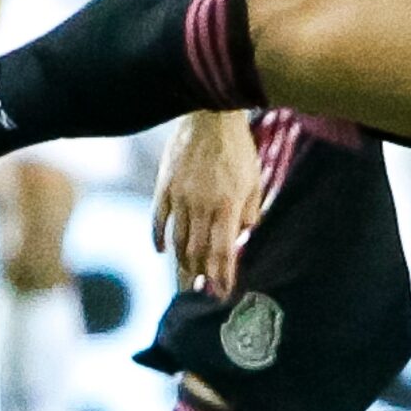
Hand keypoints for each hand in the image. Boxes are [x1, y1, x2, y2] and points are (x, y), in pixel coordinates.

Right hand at [153, 110, 263, 295]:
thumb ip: (248, 212)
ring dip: (182, 263)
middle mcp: (201, 205)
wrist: (210, 116)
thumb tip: (243, 238)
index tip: (223, 293)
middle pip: (197, 251)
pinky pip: (158, 218)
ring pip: (178, 239)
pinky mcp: (164, 185)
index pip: (222, 251)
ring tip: (186, 280)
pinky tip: (161, 252)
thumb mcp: (253, 180)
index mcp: (227, 205)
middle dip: (201, 276)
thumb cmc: (238, 148)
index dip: (222, 275)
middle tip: (203, 294)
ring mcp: (179, 196)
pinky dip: (158, 237)